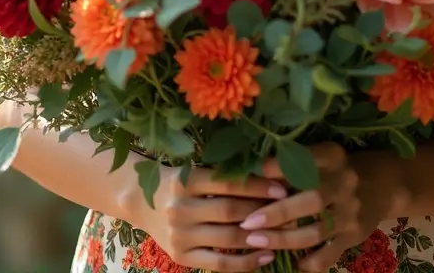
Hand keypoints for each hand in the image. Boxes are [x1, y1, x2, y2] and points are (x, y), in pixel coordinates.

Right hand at [128, 164, 288, 271]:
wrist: (142, 203)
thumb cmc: (180, 182)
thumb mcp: (196, 171)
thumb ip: (225, 174)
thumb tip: (270, 173)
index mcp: (186, 180)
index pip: (228, 183)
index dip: (257, 186)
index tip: (282, 188)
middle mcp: (180, 207)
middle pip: (230, 211)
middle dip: (263, 212)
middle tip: (291, 212)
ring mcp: (180, 234)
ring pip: (227, 238)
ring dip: (259, 238)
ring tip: (284, 235)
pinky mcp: (182, 256)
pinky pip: (219, 263)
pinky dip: (245, 263)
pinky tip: (265, 257)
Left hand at [237, 144, 410, 272]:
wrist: (387, 184)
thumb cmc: (343, 167)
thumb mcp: (326, 155)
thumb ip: (298, 162)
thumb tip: (256, 172)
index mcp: (334, 157)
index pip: (306, 160)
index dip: (280, 167)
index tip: (255, 174)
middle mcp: (345, 183)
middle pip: (311, 200)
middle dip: (277, 213)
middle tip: (248, 223)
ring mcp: (351, 212)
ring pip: (316, 231)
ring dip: (284, 239)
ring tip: (255, 242)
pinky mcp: (355, 235)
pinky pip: (330, 254)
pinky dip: (310, 262)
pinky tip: (292, 264)